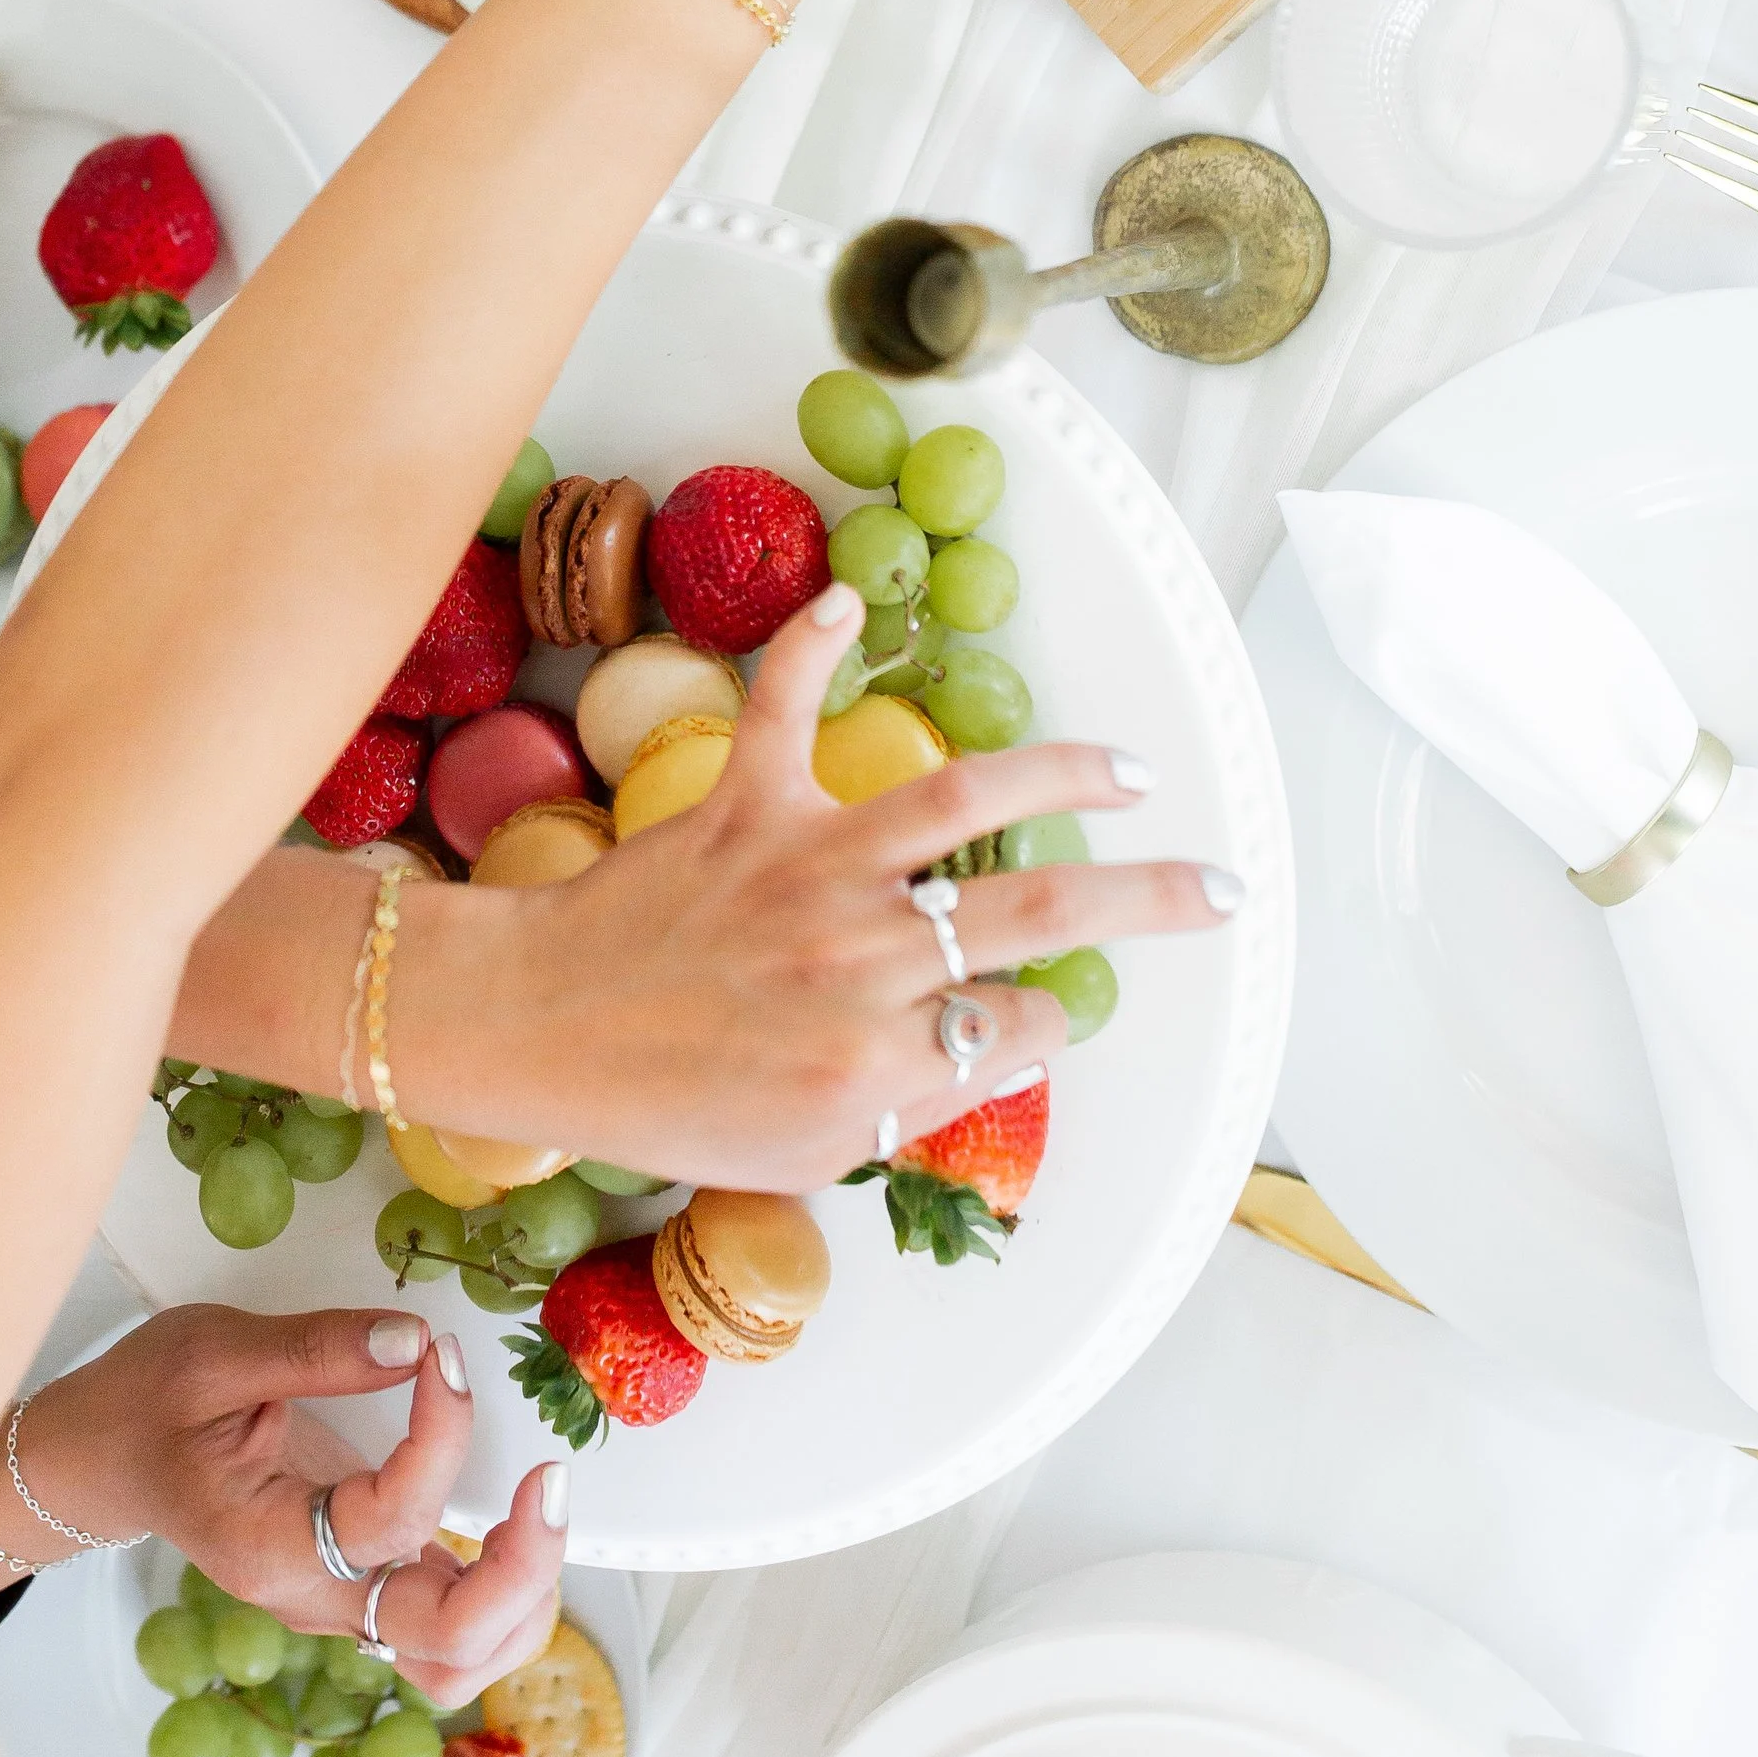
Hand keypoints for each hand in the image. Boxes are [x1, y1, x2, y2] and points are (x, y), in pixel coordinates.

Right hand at [0, 1307, 565, 1703]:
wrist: (103, 1457)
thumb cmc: (147, 1403)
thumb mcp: (214, 1351)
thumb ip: (319, 1349)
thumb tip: (415, 1342)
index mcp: (270, 1547)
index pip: (392, 1519)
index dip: (441, 1434)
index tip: (444, 1355)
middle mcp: (313, 1598)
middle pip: (445, 1642)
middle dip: (521, 1571)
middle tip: (550, 1481)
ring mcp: (339, 1603)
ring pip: (456, 1659)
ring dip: (522, 1603)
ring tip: (543, 1512)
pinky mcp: (359, 1584)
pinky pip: (446, 1629)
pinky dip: (501, 1598)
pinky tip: (514, 1527)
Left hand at [494, 583, 1239, 1186]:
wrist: (537, 1034)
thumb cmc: (666, 1104)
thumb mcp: (808, 1154)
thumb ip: (910, 1102)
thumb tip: (996, 1047)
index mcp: (880, 1062)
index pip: (1024, 1025)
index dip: (1052, 1019)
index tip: (1051, 1009)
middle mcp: (861, 959)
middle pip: (1041, 911)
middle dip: (1152, 898)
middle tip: (1221, 887)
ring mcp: (806, 871)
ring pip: (959, 799)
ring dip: (1058, 773)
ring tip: (1126, 771)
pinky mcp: (742, 806)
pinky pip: (782, 708)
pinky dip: (811, 644)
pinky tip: (850, 602)